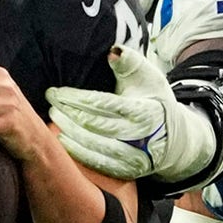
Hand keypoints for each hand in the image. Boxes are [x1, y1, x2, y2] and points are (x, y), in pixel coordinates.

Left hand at [45, 46, 214, 180]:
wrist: (172, 137)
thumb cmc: (153, 100)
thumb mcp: (148, 77)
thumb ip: (130, 62)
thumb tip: (112, 52)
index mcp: (144, 110)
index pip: (104, 104)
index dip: (78, 98)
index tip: (57, 91)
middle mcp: (140, 136)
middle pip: (96, 125)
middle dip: (69, 112)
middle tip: (51, 101)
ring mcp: (134, 157)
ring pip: (95, 145)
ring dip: (69, 131)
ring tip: (54, 116)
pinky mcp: (127, 171)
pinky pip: (98, 163)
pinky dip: (77, 152)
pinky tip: (62, 140)